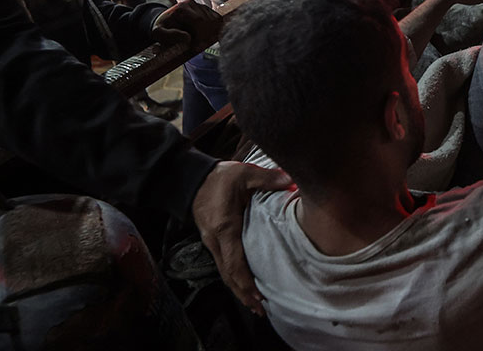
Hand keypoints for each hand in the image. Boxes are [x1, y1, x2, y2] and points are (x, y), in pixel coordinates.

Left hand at [152, 0, 221, 46]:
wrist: (166, 21)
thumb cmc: (162, 28)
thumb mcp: (158, 33)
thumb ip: (169, 35)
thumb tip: (187, 38)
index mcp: (181, 8)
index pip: (198, 20)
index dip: (201, 35)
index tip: (196, 47)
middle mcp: (192, 4)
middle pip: (208, 20)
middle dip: (206, 36)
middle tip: (199, 47)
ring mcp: (200, 6)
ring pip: (215, 20)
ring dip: (211, 33)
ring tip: (201, 42)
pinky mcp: (207, 10)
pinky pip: (217, 19)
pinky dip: (215, 29)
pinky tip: (206, 36)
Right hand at [191, 161, 292, 314]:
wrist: (191, 178)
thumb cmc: (218, 177)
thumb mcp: (244, 174)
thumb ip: (268, 179)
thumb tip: (291, 181)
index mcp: (225, 228)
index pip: (235, 263)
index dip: (246, 282)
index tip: (259, 296)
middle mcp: (216, 240)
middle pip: (229, 275)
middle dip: (244, 294)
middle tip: (260, 309)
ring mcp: (212, 242)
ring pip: (225, 272)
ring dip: (238, 289)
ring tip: (254, 304)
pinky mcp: (213, 240)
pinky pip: (224, 264)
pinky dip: (234, 277)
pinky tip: (244, 283)